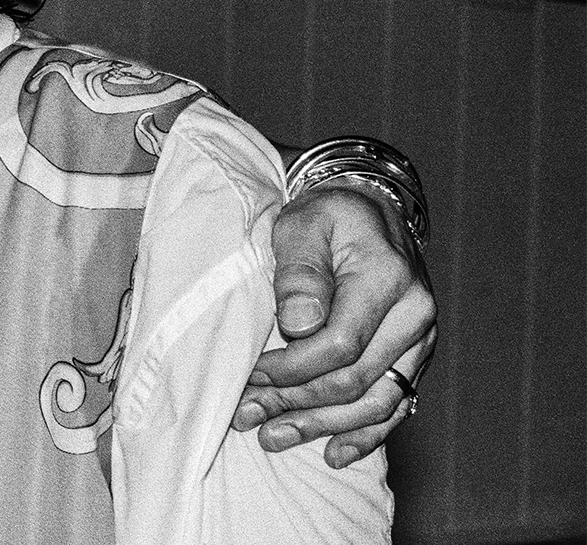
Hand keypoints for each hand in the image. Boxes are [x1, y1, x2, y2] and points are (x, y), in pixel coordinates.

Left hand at [236, 182, 435, 467]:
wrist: (367, 211)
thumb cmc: (327, 216)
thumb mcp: (302, 224)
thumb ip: (299, 271)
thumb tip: (298, 325)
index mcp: (387, 279)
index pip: (340, 344)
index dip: (292, 368)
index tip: (251, 374)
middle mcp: (414, 315)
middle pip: (355, 379)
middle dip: (296, 403)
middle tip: (246, 415)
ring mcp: (419, 341)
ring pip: (375, 402)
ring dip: (322, 426)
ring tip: (273, 437)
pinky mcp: (413, 357)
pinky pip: (396, 406)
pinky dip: (364, 434)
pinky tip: (333, 454)